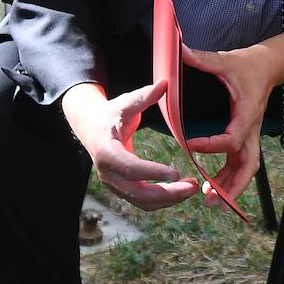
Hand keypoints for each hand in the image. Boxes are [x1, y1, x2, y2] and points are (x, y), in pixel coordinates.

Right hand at [62, 81, 198, 210]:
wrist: (92, 128)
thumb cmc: (111, 114)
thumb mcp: (125, 103)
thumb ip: (144, 96)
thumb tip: (165, 83)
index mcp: (106, 152)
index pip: (131, 168)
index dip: (153, 172)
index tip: (176, 173)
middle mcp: (108, 173)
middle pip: (137, 191)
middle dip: (166, 193)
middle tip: (192, 186)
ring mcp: (114, 184)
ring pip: (141, 200)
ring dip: (168, 199)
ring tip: (191, 189)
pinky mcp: (122, 188)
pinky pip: (142, 200)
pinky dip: (162, 199)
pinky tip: (181, 190)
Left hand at [181, 37, 283, 208]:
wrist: (269, 65)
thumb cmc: (248, 64)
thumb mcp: (225, 60)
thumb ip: (202, 58)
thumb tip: (179, 50)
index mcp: (247, 111)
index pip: (233, 137)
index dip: (213, 145)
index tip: (191, 145)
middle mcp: (252, 127)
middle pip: (249, 164)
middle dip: (232, 184)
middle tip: (211, 198)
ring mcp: (251, 134)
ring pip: (247, 168)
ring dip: (231, 186)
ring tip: (211, 201)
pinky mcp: (247, 136)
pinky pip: (241, 163)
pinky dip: (230, 178)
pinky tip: (214, 189)